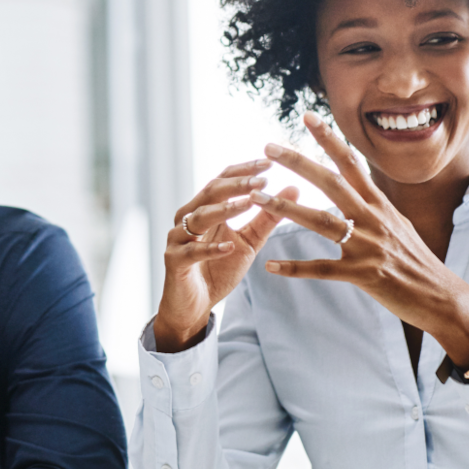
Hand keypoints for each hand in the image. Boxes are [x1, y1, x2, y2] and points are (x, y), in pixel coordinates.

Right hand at [153, 159, 299, 350]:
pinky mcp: (174, 261)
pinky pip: (192, 252)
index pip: (222, 181)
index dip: (244, 171)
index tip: (269, 163)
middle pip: (210, 192)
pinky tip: (229, 246)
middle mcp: (188, 218)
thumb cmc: (218, 269)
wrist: (194, 305)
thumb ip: (267, 218)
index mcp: (205, 209)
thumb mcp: (249, 242)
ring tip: (249, 203)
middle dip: (237, 184)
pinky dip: (211, 249)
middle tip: (261, 179)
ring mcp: (178, 238)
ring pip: (199, 217)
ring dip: (225, 209)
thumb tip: (294, 188)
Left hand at [258, 114, 468, 367]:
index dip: (329, 139)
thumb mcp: (398, 225)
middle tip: (269, 147)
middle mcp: (373, 219)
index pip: (351, 164)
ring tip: (257, 198)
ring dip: (286, 209)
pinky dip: (295, 268)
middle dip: (298, 163)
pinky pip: (322, 269)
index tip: (307, 117)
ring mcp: (367, 246)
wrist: (442, 297)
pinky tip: (271, 266)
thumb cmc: (416, 262)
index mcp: (379, 205)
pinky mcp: (363, 275)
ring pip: (320, 222)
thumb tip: (362, 189)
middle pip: (331, 183)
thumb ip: (375, 207)